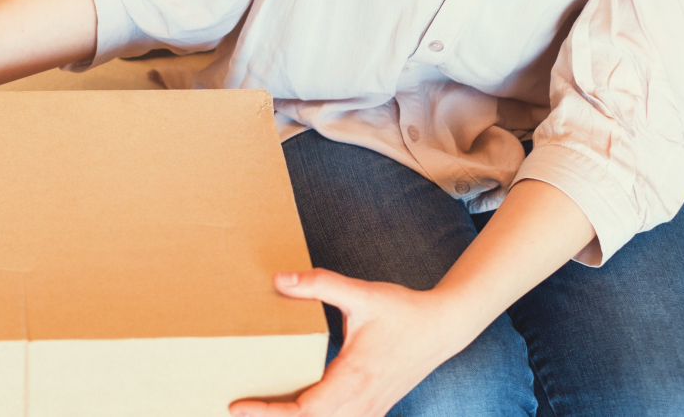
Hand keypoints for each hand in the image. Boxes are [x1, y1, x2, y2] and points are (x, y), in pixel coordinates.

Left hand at [230, 269, 489, 416]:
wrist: (445, 327)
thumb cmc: (405, 311)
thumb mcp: (362, 294)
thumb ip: (320, 284)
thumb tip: (279, 279)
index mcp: (354, 377)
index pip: (304, 410)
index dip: (268, 413)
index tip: (238, 405)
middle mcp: (362, 401)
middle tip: (239, 407)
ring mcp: (370, 408)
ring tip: (260, 409)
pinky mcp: (375, 407)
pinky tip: (295, 408)